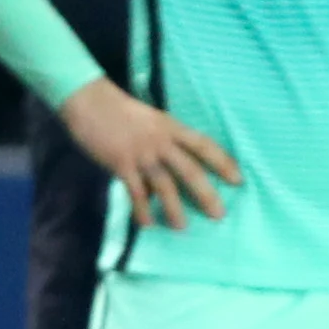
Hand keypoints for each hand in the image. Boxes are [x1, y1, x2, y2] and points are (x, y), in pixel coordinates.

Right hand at [59, 79, 243, 229]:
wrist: (89, 101)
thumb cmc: (120, 111)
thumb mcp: (151, 120)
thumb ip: (165, 139)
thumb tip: (175, 165)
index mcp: (171, 126)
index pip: (203, 145)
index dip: (223, 162)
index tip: (238, 179)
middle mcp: (161, 140)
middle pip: (190, 169)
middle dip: (206, 193)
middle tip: (219, 214)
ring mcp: (141, 153)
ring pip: (165, 184)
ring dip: (175, 208)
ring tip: (182, 227)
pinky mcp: (121, 163)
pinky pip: (136, 191)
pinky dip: (142, 209)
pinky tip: (147, 223)